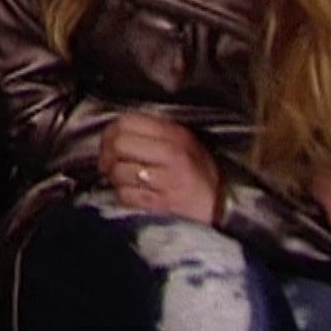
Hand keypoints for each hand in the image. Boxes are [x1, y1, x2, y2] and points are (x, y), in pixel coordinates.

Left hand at [98, 112, 221, 223]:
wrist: (223, 209)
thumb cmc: (198, 175)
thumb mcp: (183, 144)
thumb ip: (153, 133)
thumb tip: (115, 131)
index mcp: (176, 134)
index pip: (128, 121)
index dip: (110, 131)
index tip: (108, 142)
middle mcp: (173, 154)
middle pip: (119, 144)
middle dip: (107, 155)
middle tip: (109, 164)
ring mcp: (168, 180)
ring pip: (119, 171)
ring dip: (115, 178)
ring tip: (125, 181)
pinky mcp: (163, 204)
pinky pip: (126, 195)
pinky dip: (124, 195)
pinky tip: (135, 195)